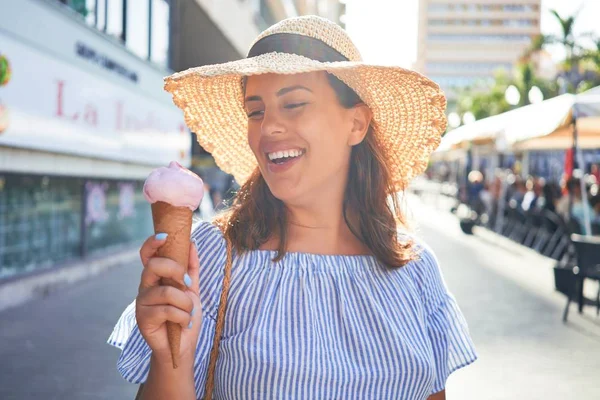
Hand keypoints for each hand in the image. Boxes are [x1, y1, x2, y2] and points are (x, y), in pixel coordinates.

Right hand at [135, 234, 202, 364]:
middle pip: (153, 266)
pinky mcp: (143, 318)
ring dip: (185, 303)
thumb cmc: (185, 317)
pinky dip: (183, 317)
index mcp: (155, 278)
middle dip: (176, 271)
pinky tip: (183, 324)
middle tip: (186, 284)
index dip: (152, 243)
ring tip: (188, 313)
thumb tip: (191, 243)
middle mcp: (145, 287)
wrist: (182, 346)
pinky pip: (168, 310)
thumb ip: (191, 269)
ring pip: (166, 292)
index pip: (147, 255)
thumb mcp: (192, 290)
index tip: (165, 236)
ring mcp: (141, 302)